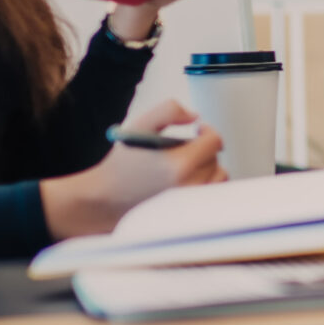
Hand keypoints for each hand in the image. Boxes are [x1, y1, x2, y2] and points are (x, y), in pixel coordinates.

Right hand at [39, 99, 225, 239]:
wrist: (105, 199)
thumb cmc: (121, 165)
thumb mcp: (140, 126)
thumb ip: (169, 111)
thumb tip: (194, 116)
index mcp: (180, 164)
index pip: (215, 141)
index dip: (206, 131)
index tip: (196, 131)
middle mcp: (189, 186)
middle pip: (216, 159)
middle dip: (204, 149)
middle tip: (184, 148)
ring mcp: (190, 202)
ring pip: (218, 177)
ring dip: (208, 167)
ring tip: (187, 164)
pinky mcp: (188, 213)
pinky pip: (210, 194)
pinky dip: (205, 183)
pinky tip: (188, 179)